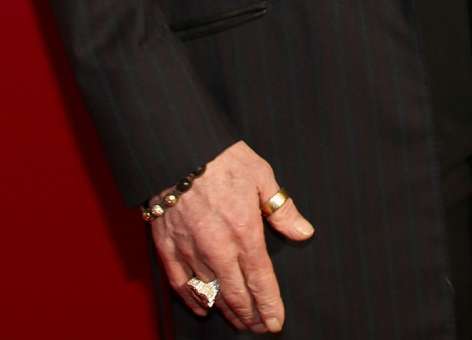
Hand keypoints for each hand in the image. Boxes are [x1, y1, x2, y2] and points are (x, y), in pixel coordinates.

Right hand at [149, 140, 314, 332]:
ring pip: (212, 294)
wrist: (177, 150)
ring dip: (227, 311)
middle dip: (252, 316)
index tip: (276, 322)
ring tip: (240, 322)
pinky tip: (204, 308)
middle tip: (261, 328)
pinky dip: (193, 300)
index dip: (270, 306)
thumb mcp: (262, 176)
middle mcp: (218, 248)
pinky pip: (181, 284)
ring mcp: (190, 251)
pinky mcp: (168, 248)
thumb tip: (303, 232)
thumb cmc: (222, 159)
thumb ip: (282, 210)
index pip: (261, 281)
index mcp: (244, 232)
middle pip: (237, 295)